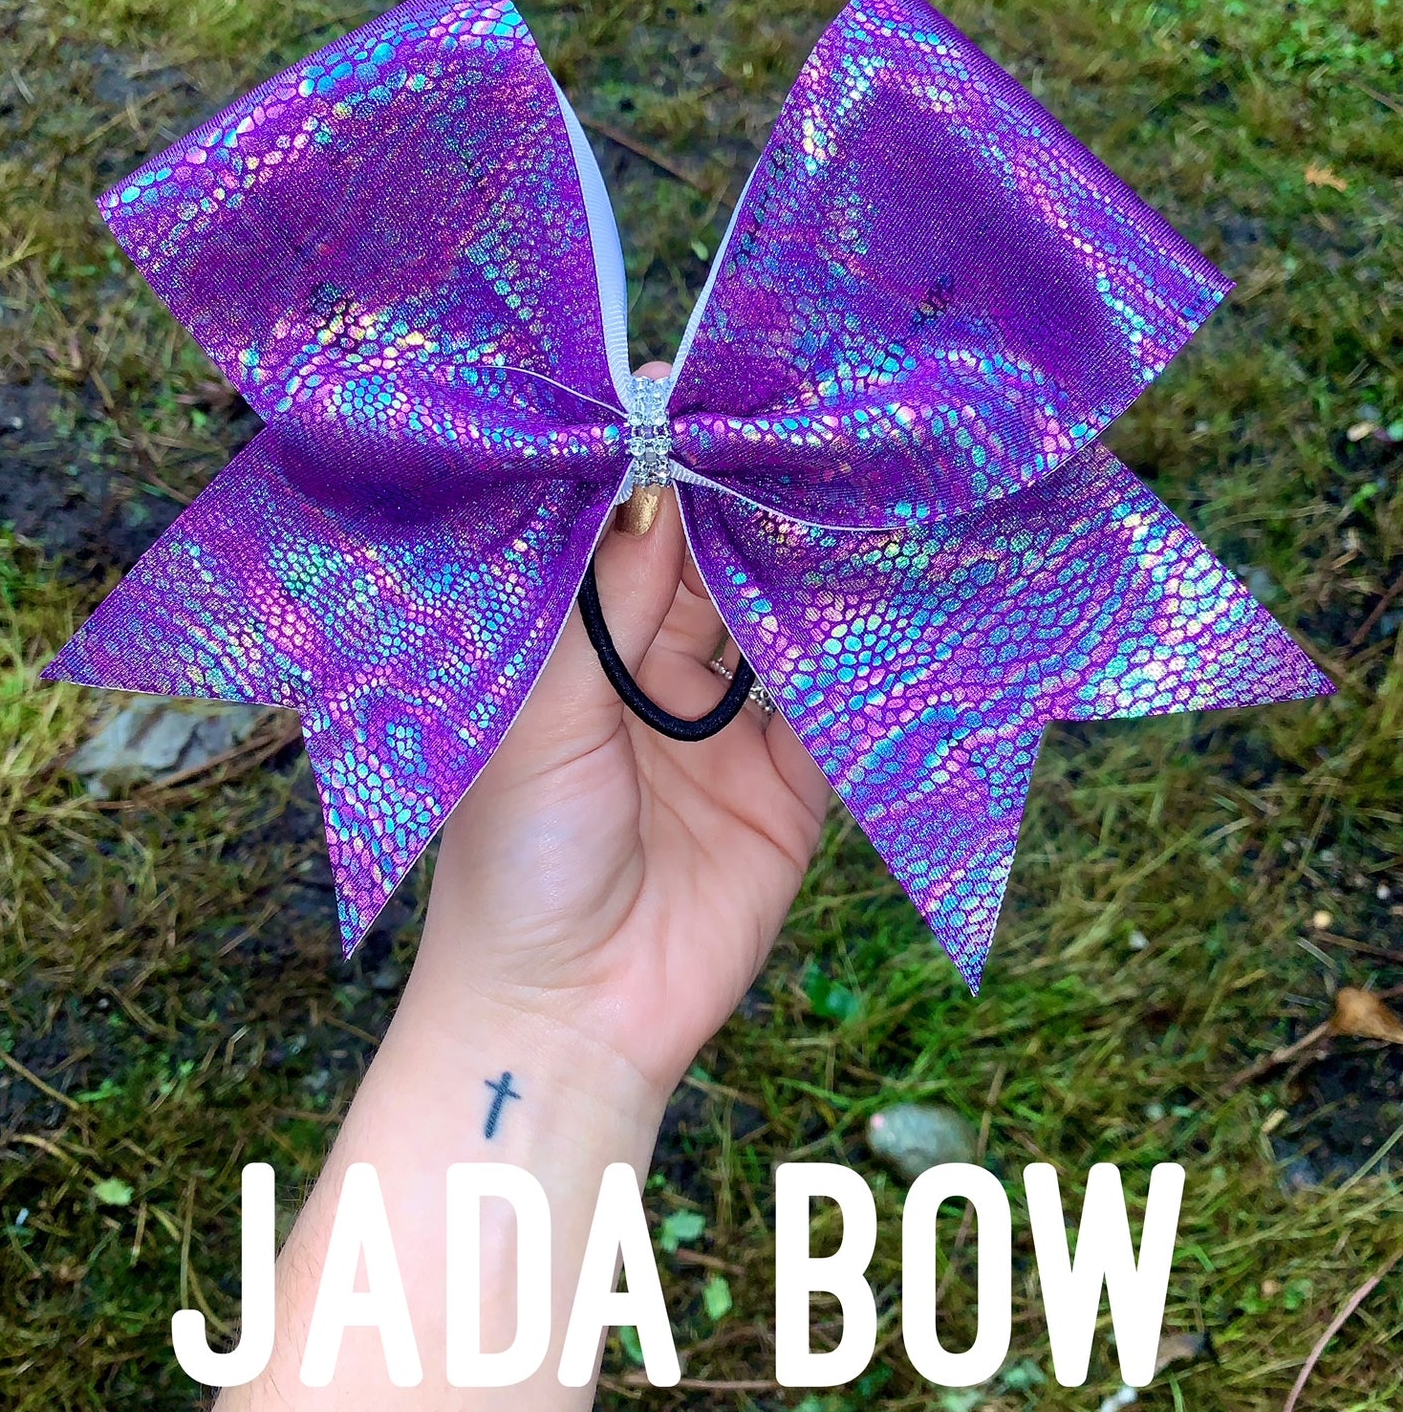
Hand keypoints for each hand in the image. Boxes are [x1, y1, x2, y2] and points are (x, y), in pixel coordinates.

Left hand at [421, 369, 831, 1099]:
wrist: (569, 1015)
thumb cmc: (519, 861)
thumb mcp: (542, 717)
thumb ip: (600, 608)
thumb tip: (651, 486)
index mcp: (573, 654)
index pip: (627, 543)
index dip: (662, 475)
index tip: (702, 396)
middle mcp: (648, 679)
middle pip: (713, 571)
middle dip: (752, 505)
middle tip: (805, 424)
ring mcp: (721, 733)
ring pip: (778, 625)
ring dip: (812, 567)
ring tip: (859, 483)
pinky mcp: (788, 789)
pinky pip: (832, 709)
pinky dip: (860, 659)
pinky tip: (892, 589)